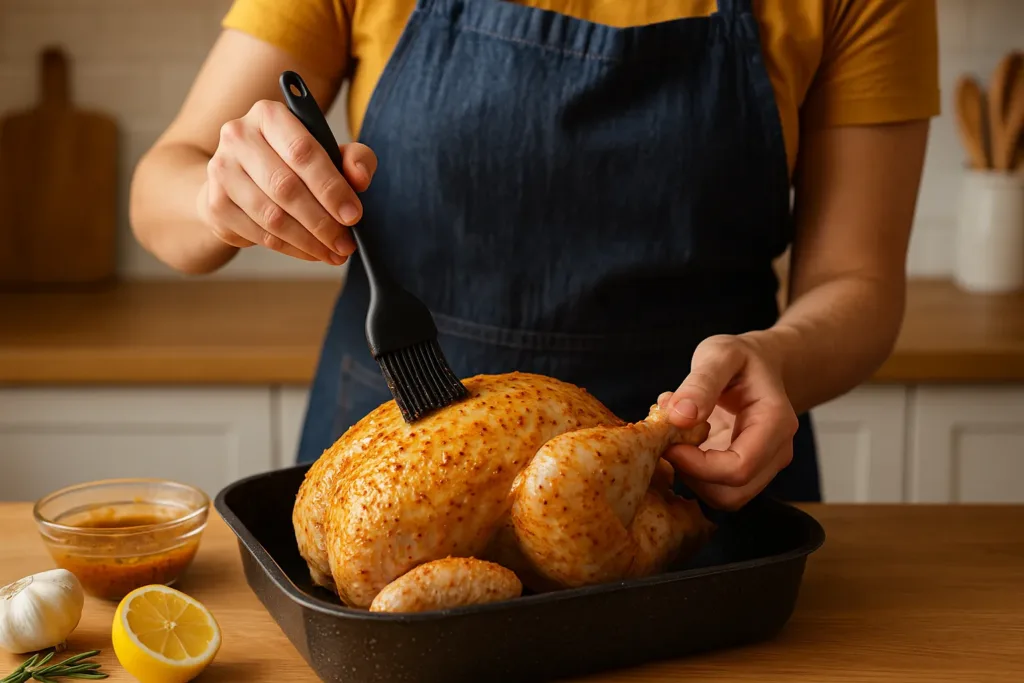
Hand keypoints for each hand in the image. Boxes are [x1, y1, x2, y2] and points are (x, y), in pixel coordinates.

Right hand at [198, 99, 376, 263]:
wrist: (239, 179)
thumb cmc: (292, 163)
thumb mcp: (329, 152)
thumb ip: (354, 159)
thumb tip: (360, 178)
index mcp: (269, 114)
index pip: (303, 151)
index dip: (331, 187)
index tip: (354, 216)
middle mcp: (238, 136)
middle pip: (286, 187)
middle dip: (323, 222)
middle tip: (346, 244)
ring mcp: (221, 170)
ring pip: (272, 217)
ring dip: (309, 241)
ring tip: (334, 253)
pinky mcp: (215, 204)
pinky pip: (259, 234)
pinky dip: (291, 249)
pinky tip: (311, 252)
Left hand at [658, 334, 798, 510]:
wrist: (759, 365)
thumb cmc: (741, 358)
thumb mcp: (719, 355)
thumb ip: (700, 383)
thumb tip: (680, 416)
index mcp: (775, 423)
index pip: (739, 469)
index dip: (697, 466)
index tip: (668, 444)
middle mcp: (776, 452)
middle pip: (732, 494)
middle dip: (692, 476)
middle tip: (667, 443)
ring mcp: (763, 466)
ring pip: (723, 498)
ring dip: (690, 476)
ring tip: (676, 437)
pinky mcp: (745, 470)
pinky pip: (716, 488)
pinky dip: (693, 473)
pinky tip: (684, 442)